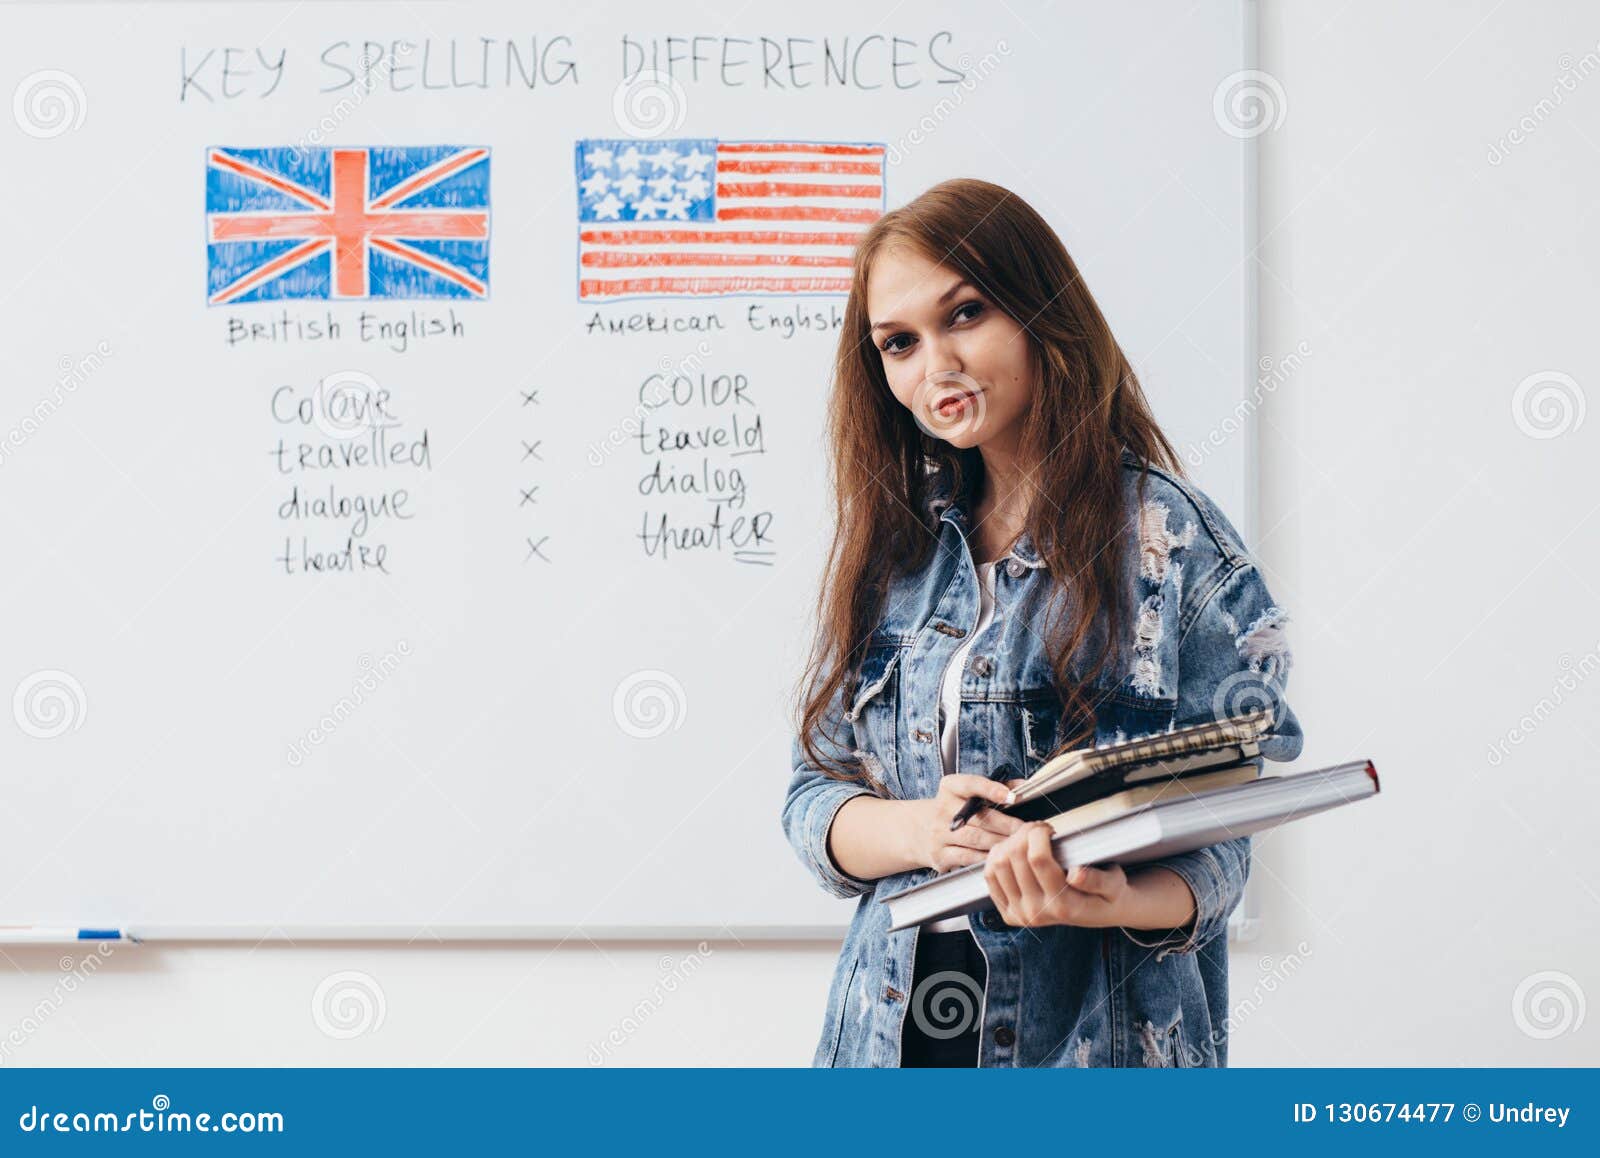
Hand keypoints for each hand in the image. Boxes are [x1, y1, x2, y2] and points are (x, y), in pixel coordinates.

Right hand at [911, 773, 1027, 872]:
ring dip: (1000, 842)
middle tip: (1025, 829)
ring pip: (976, 839)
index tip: (1011, 797)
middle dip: (1006, 824)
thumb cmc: (954, 809)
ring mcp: (939, 834)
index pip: (971, 784)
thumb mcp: (967, 792)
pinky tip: (1000, 856)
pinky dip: (987, 857)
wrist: (920, 831)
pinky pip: (968, 857)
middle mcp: (941, 809)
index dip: (991, 790)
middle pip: (979, 817)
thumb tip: (1024, 786)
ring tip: (1018, 844)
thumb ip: (997, 787)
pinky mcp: (940, 855)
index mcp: (950, 788)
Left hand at [983, 822, 1132, 927]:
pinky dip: (998, 857)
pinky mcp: (1008, 913)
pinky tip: (1014, 851)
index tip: (1048, 828)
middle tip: (1038, 829)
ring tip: (1027, 839)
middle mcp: (1038, 913)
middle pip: (1014, 858)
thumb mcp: (1114, 885)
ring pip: (997, 865)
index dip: (1038, 833)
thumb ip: (1097, 879)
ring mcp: (1020, 915)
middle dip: (1024, 833)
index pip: (1037, 859)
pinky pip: (990, 877)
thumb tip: (1076, 875)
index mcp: (1063, 906)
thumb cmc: (1107, 894)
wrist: (1099, 914)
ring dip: (1009, 843)